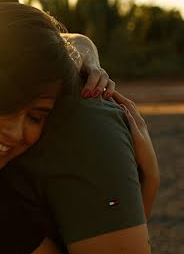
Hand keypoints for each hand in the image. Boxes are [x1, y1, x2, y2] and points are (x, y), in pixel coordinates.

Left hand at [65, 34, 114, 98]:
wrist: (84, 50)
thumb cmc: (72, 57)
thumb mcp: (69, 59)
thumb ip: (66, 65)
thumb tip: (53, 73)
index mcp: (88, 63)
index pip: (93, 73)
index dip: (90, 84)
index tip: (84, 94)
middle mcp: (97, 68)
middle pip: (101, 76)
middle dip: (97, 87)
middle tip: (90, 97)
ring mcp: (101, 73)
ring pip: (107, 80)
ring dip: (106, 89)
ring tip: (104, 98)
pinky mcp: (103, 79)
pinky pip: (110, 84)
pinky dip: (111, 90)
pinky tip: (107, 99)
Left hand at [113, 91, 159, 217]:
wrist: (147, 167)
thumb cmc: (135, 155)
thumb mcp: (126, 140)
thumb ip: (120, 131)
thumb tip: (109, 125)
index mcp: (135, 123)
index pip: (125, 106)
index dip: (116, 97)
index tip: (105, 89)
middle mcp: (139, 123)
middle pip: (128, 104)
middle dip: (117, 94)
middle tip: (105, 86)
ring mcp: (139, 129)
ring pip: (130, 111)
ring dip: (121, 100)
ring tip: (110, 92)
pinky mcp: (138, 137)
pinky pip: (132, 123)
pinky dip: (127, 115)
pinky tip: (120, 108)